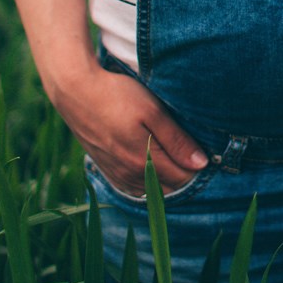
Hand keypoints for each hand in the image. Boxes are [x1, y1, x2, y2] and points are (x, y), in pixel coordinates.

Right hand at [47, 61, 207, 195]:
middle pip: (169, 187)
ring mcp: (117, 175)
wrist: (76, 92)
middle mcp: (130, 175)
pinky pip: (133, 188)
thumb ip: (177, 140)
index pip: (184, 177)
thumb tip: (201, 164)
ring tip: (175, 157)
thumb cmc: (117, 95)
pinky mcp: (107, 170)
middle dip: (185, 174)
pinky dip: (148, 182)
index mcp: (145, 161)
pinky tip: (153, 167)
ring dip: (167, 179)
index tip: (206, 150)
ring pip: (151, 190)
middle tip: (192, 152)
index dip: (198, 166)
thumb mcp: (152, 111)